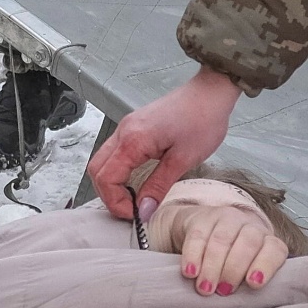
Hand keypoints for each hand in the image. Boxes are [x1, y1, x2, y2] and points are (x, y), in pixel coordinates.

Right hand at [88, 67, 241, 218]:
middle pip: (96, 170)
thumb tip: (143, 210)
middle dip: (109, 195)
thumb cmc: (202, 120)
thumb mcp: (183, 160)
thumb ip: (158, 186)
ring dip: (111, 183)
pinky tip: (135, 180)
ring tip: (133, 198)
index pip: (106, 178)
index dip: (115, 202)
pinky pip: (114, 152)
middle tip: (130, 210)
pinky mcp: (134, 127)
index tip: (134, 214)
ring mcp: (127, 127)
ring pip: (102, 161)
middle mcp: (124, 131)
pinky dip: (118, 171)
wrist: (211, 93)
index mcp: (133, 139)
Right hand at [151, 183, 286, 294]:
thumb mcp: (246, 271)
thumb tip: (250, 307)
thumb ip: (250, 284)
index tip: (254, 284)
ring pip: (222, 240)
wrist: (203, 230)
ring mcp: (226, 219)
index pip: (274, 250)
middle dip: (234, 269)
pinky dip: (193, 256)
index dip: (266, 265)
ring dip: (213, 266)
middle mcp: (250, 226)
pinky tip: (190, 272)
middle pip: (248, 243)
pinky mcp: (202, 218)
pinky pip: (198, 236)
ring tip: (205, 289)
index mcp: (267, 241)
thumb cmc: (230, 261)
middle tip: (223, 291)